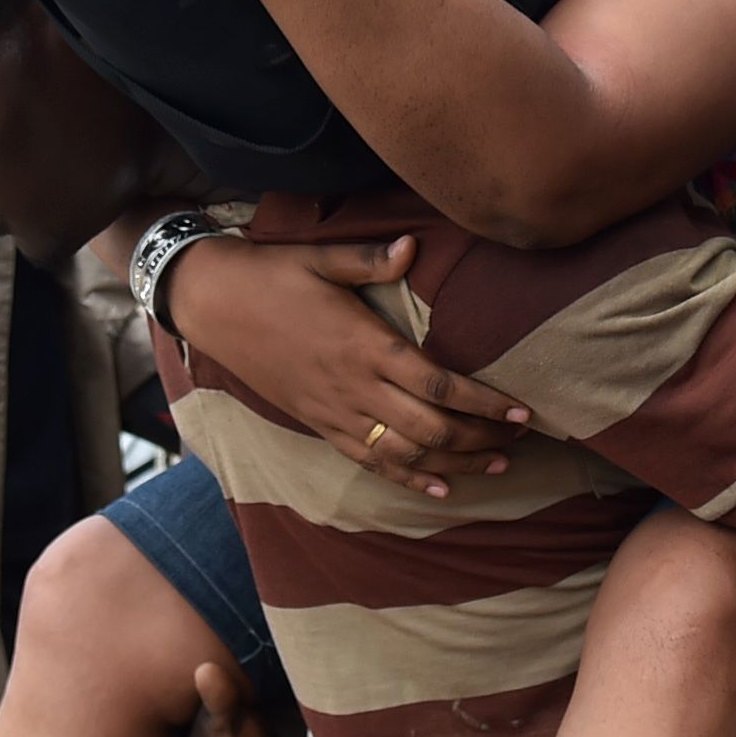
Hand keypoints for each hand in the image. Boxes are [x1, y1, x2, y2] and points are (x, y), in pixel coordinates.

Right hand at [162, 234, 524, 497]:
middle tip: (522, 438)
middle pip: (432, 428)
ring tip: (498, 465)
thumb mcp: (321, 257)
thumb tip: (414, 246)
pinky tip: (441, 490)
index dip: (486, 403)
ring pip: (407, 454)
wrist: (210, 304)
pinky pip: (370, 463)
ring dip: (457, 464)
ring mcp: (335, 412)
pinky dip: (409, 480)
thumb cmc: (270, 274)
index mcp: (364, 344)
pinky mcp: (318, 425)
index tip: (524, 412)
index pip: (439, 384)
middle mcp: (354, 387)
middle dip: (483, 437)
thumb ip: (372, 258)